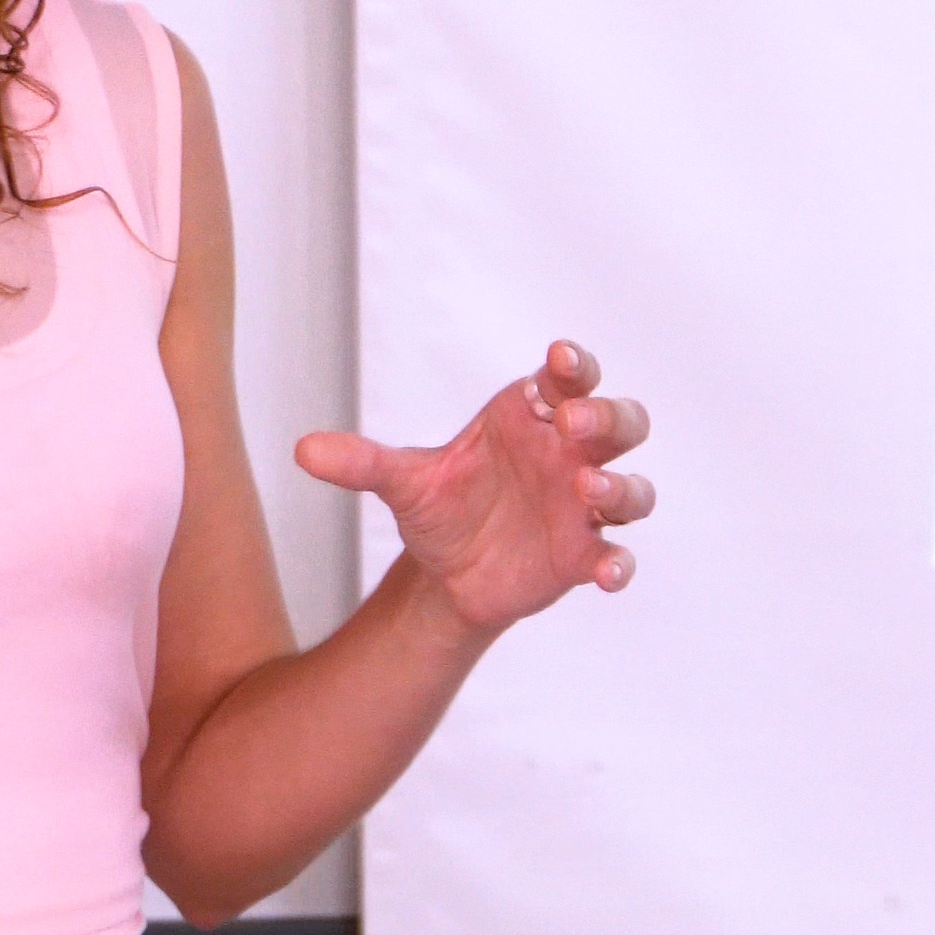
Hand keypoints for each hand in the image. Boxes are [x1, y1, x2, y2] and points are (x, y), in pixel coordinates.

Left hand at [296, 341, 656, 638]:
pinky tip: (606, 573)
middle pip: (619, 422)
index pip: (570, 379)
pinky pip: (617, 556)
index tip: (561, 359)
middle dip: (608, 417)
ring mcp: (582, 507)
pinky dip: (619, 564)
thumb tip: (303, 449)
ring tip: (589, 490)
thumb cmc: (440, 508)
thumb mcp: (402, 482)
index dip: (576, 365)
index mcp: (531, 418)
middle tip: (576, 424)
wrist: (446, 574)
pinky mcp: (583, 555)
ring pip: (632, 487)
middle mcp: (568, 456)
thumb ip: (362, 461)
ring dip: (621, 486)